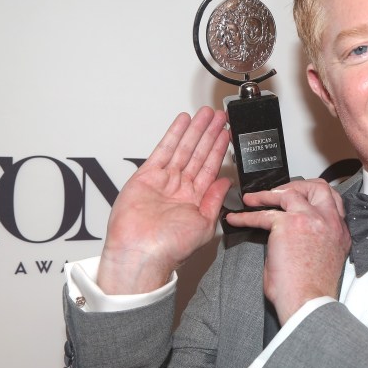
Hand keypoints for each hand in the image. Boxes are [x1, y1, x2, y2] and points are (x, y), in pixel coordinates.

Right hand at [97, 107, 232, 294]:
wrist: (141, 254)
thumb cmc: (170, 249)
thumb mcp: (204, 224)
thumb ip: (214, 200)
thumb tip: (225, 182)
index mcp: (194, 200)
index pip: (210, 167)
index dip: (219, 149)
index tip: (226, 133)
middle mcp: (179, 189)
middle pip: (198, 153)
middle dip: (209, 134)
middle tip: (219, 116)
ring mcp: (163, 181)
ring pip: (183, 148)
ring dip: (195, 130)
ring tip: (205, 114)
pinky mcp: (146, 177)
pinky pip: (163, 150)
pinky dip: (173, 135)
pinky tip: (183, 122)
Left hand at [226, 179, 350, 323]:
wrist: (308, 302)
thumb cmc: (312, 290)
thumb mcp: (321, 259)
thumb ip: (310, 241)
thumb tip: (288, 237)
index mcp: (339, 233)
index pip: (333, 203)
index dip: (314, 198)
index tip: (300, 199)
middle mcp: (328, 222)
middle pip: (317, 188)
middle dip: (296, 185)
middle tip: (279, 192)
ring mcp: (309, 219)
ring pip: (289, 192)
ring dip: (267, 194)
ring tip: (252, 199)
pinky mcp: (288, 225)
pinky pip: (263, 214)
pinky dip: (247, 216)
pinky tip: (237, 219)